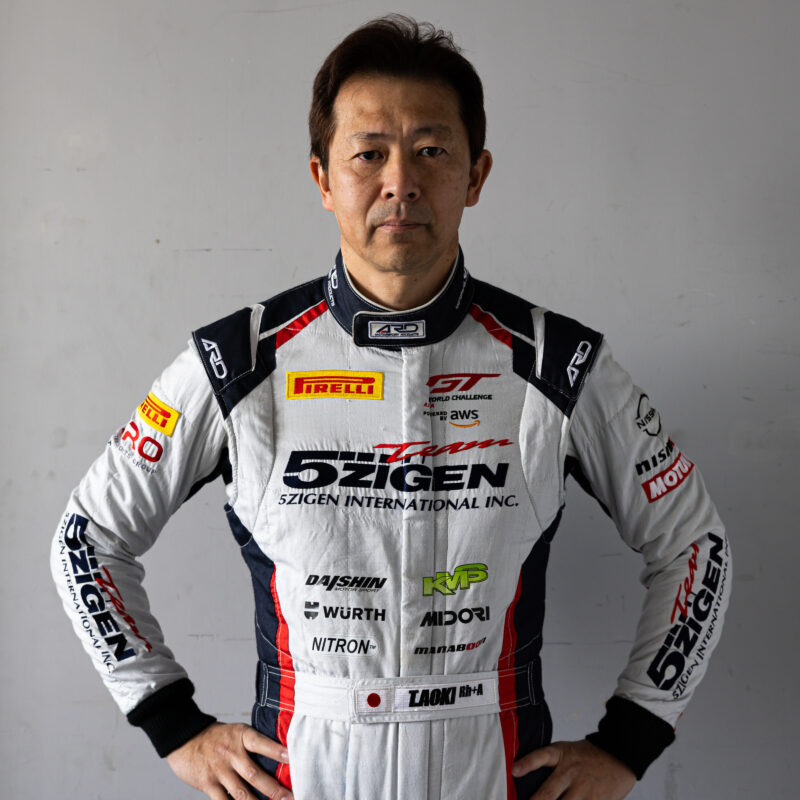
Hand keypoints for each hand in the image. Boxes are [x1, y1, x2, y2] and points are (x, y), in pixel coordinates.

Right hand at [166, 722, 292, 799]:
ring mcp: (219, 770)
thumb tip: (277, 758)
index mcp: (241, 736)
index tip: (292, 758)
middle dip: (274, 789)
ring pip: (241, 793)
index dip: (277, 750)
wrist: (184, 738)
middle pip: (255, 774)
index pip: (261, 743)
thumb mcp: (236, 732)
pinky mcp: (208, 784)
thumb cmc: (215, 737)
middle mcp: (231, 753)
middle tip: (290, 798)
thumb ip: (252, 745)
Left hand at [512, 739, 635, 799]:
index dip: (527, 764)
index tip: (514, 771)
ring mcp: (584, 789)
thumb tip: (520, 775)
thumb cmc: (586, 756)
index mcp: (560, 755)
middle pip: (548, 793)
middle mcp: (570, 772)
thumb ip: (547, 762)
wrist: (619, 756)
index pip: (541, 756)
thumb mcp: (565, 751)